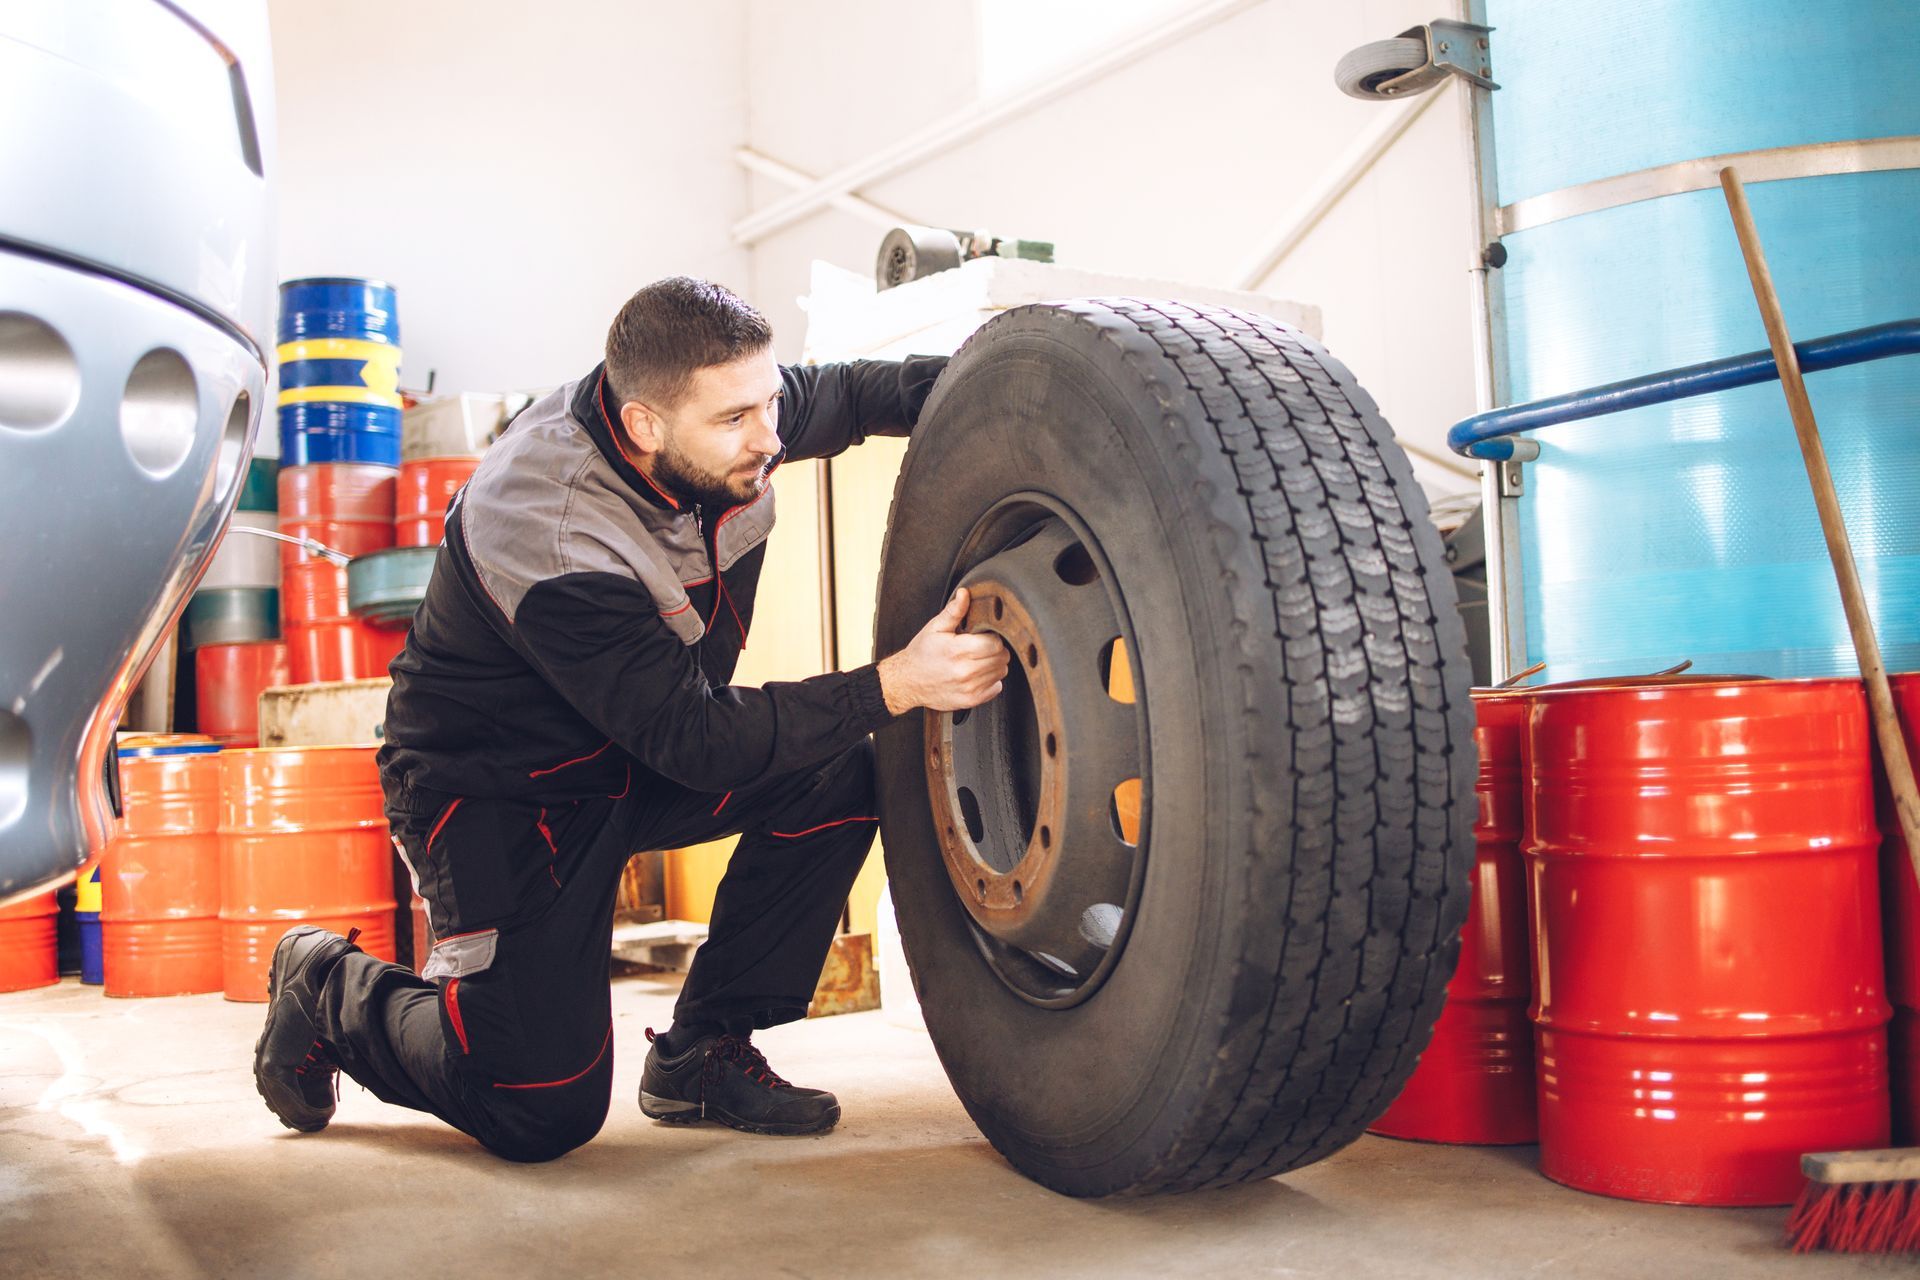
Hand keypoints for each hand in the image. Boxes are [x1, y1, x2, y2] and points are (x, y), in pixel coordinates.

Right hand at [878, 588, 1009, 715]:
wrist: (907, 681)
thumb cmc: (921, 654)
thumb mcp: (935, 628)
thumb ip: (954, 611)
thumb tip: (965, 594)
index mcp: (957, 650)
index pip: (995, 643)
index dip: (992, 636)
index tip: (983, 636)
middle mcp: (965, 671)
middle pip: (1001, 657)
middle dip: (995, 649)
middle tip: (981, 646)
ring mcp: (969, 688)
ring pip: (1001, 672)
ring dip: (994, 664)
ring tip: (977, 660)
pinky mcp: (971, 700)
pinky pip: (996, 688)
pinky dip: (991, 680)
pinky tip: (977, 674)